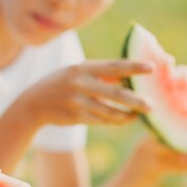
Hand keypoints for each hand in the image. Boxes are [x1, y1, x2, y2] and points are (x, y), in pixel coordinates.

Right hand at [21, 59, 152, 126]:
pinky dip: (115, 120)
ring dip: (127, 114)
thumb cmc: (61, 83)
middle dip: (136, 100)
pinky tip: (125, 119)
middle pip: (115, 93)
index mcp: (83, 67)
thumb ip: (99, 74)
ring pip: (109, 111)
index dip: (134, 67)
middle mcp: (80, 83)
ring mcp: (77, 101)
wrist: (33, 102)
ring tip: (140, 115)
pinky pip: (101, 120)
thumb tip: (127, 76)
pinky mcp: (76, 116)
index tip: (152, 69)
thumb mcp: (76, 72)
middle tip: (153, 105)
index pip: (114, 66)